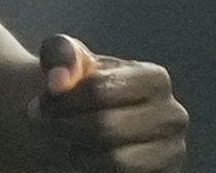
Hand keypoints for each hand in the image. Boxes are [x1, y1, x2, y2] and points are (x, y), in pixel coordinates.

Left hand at [27, 34, 186, 172]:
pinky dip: (93, 172)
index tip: (42, 103)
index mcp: (156, 79)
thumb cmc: (80, 88)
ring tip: (65, 144)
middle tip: (45, 124)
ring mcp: (172, 153)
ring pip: (116, 161)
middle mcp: (173, 116)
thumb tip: (59, 81)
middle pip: (105, 127)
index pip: (100, 90)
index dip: (61, 100)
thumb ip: (61, 55)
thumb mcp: (67, 60)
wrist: (89, 124)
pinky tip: (84, 160)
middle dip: (64, 127)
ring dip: (78, 155)